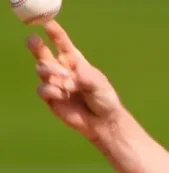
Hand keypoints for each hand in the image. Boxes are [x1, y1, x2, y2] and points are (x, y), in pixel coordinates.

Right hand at [28, 21, 122, 141]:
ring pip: (41, 69)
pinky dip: (50, 90)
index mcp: (75, 61)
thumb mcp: (99, 84)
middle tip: (33, 40)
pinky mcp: (51, 98)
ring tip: (65, 80)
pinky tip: (62, 94)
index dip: (54, 33)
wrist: (103, 122)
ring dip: (49, 71)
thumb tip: (71, 74)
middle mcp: (62, 70)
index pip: (62, 44)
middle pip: (43, 53)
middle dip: (36, 46)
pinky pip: (43, 89)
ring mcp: (55, 83)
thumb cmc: (104, 99)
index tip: (47, 24)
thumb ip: (86, 76)